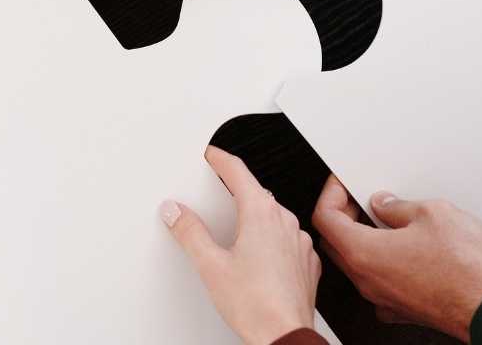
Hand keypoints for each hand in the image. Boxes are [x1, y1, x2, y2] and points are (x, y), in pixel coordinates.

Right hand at [163, 146, 321, 344]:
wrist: (285, 337)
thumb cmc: (256, 305)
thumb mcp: (210, 266)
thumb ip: (190, 233)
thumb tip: (176, 212)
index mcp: (261, 214)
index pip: (238, 171)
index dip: (220, 159)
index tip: (211, 154)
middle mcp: (284, 221)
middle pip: (257, 192)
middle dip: (235, 189)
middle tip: (217, 190)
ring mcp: (299, 242)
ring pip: (274, 215)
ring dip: (255, 215)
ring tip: (235, 230)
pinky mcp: (306, 262)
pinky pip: (287, 238)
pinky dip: (271, 239)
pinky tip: (258, 257)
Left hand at [313, 177, 481, 338]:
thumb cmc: (467, 268)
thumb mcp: (433, 213)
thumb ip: (399, 206)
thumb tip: (386, 205)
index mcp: (364, 253)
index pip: (325, 218)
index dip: (331, 193)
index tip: (343, 183)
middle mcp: (368, 281)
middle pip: (335, 243)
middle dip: (343, 216)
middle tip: (362, 199)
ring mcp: (384, 299)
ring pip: (357, 265)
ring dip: (364, 240)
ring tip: (388, 220)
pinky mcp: (403, 309)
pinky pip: (380, 283)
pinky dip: (384, 263)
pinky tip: (405, 249)